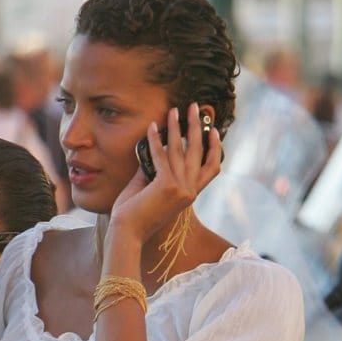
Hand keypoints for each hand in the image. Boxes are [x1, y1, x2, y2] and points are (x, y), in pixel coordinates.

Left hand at [109, 104, 221, 243]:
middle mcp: (190, 191)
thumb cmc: (135, 214)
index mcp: (190, 194)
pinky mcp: (166, 186)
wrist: (127, 233)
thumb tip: (155, 147)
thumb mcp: (151, 188)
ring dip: (176, 127)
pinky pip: (161, 155)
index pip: (212, 168)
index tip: (212, 130)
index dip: (214, 147)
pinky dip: (155, 140)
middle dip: (197, 126)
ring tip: (173, 110)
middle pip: (199, 152)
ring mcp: (180, 189)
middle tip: (194, 107)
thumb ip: (156, 169)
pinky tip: (151, 127)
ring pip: (181, 150)